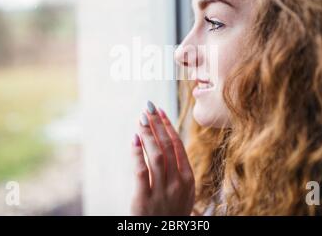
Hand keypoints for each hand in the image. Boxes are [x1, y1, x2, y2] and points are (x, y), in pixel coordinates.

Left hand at [130, 101, 194, 215]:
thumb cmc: (172, 214)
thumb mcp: (183, 194)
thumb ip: (179, 171)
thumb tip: (170, 143)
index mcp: (188, 179)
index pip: (178, 146)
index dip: (168, 126)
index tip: (160, 111)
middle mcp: (177, 183)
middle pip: (167, 146)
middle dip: (157, 124)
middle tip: (147, 107)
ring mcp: (162, 191)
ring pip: (155, 155)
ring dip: (147, 134)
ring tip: (140, 119)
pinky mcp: (144, 199)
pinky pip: (141, 171)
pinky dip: (137, 153)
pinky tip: (133, 139)